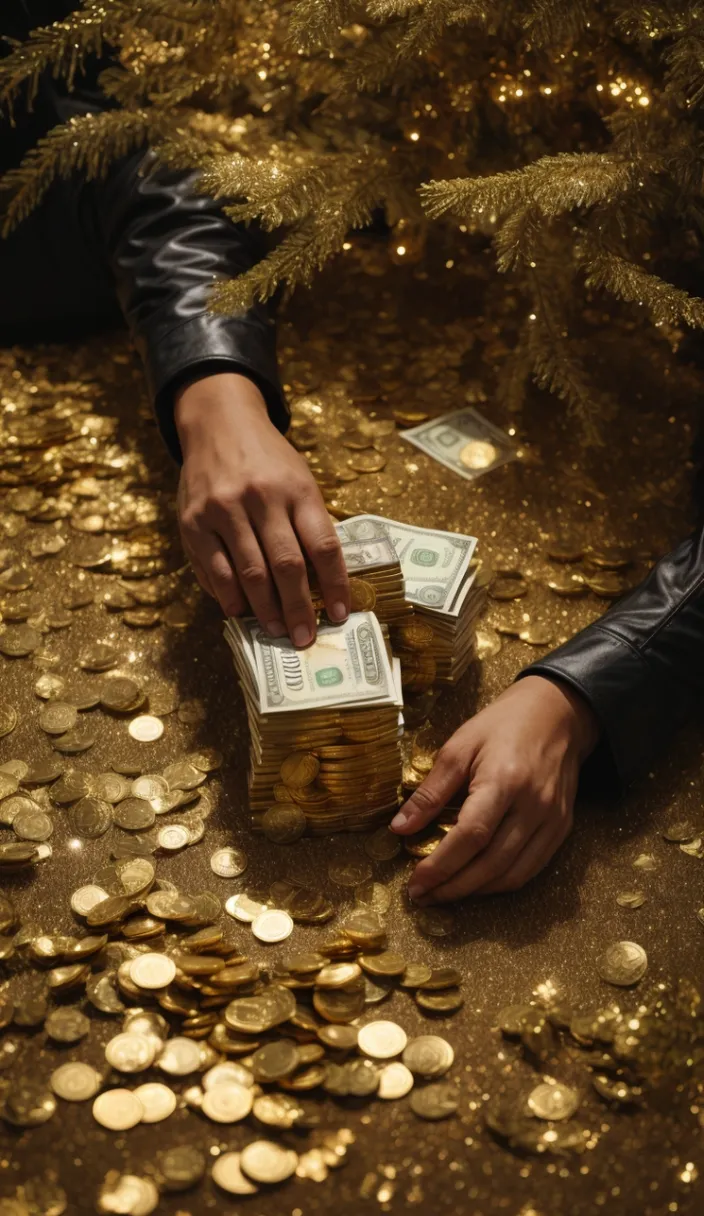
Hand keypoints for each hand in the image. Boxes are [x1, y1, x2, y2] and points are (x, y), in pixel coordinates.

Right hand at [175, 372, 348, 644]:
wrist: (219, 422)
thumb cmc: (267, 460)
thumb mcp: (299, 479)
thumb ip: (309, 523)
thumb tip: (322, 583)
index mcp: (297, 489)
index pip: (323, 545)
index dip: (335, 585)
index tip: (341, 614)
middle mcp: (261, 497)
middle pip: (286, 565)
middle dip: (299, 608)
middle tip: (304, 637)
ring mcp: (224, 509)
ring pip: (250, 573)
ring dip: (265, 610)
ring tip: (276, 629)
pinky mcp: (193, 520)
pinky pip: (214, 570)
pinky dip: (229, 596)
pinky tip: (240, 610)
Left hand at [390, 675, 599, 900]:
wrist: (557, 713)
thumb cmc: (503, 724)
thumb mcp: (459, 746)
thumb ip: (431, 791)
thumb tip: (400, 828)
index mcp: (504, 781)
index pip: (470, 836)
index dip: (441, 865)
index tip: (415, 883)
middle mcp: (532, 806)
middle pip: (491, 863)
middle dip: (453, 887)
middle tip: (423, 896)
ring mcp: (552, 820)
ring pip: (513, 875)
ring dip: (476, 892)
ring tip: (444, 893)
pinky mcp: (562, 828)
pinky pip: (532, 868)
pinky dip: (501, 883)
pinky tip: (477, 883)